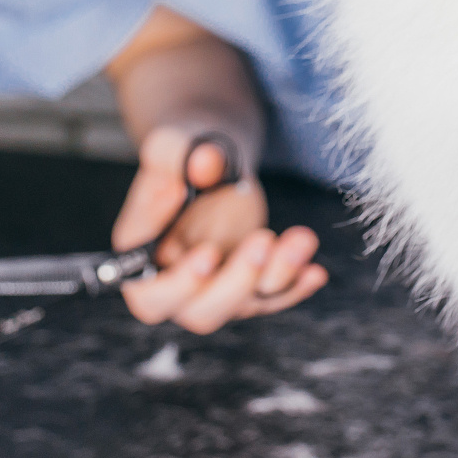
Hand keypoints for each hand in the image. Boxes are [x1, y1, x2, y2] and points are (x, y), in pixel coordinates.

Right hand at [112, 125, 327, 333]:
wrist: (210, 158)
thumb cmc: (180, 155)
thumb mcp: (171, 144)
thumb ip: (176, 154)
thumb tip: (204, 163)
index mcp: (141, 259)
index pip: (149, 294)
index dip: (177, 285)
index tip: (207, 253)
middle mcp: (177, 284)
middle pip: (201, 312)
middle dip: (235, 283)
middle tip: (262, 240)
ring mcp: (216, 288)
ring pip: (244, 304)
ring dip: (277, 276)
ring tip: (302, 238)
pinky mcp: (249, 284)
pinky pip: (273, 296)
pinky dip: (296, 285)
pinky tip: (315, 270)